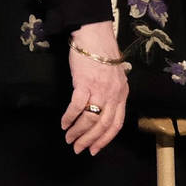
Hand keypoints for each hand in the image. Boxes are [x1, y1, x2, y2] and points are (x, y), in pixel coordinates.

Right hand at [62, 21, 128, 154]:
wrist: (94, 35)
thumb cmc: (102, 56)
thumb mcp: (114, 78)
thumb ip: (111, 94)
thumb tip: (102, 112)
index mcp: (122, 94)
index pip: (117, 124)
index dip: (105, 139)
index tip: (95, 150)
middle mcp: (113, 94)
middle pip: (103, 125)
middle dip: (90, 140)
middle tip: (78, 149)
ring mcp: (99, 89)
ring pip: (90, 119)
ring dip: (78, 131)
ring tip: (68, 138)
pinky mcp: (84, 83)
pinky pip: (77, 106)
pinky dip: (69, 117)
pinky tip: (63, 124)